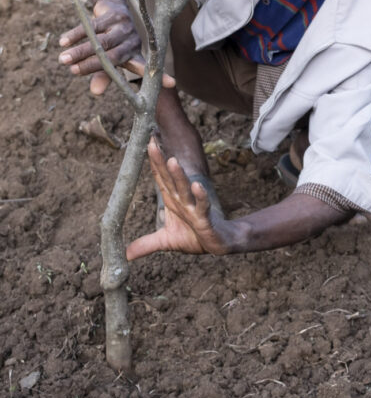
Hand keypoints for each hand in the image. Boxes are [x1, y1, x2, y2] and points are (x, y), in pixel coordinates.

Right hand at [58, 0, 174, 95]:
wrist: (110, 6)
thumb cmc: (111, 39)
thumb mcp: (107, 58)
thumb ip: (104, 76)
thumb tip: (96, 92)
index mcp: (135, 54)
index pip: (146, 67)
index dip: (159, 76)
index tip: (172, 84)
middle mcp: (133, 41)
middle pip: (112, 56)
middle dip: (91, 65)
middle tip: (72, 70)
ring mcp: (124, 26)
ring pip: (101, 41)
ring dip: (80, 50)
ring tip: (62, 59)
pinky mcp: (113, 14)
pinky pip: (92, 26)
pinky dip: (76, 34)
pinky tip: (63, 41)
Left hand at [126, 138, 232, 259]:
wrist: (219, 244)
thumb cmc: (195, 236)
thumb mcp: (166, 240)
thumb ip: (146, 244)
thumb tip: (125, 255)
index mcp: (172, 201)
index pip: (160, 179)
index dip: (152, 162)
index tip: (146, 143)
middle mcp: (181, 200)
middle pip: (169, 179)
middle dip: (160, 162)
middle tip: (152, 143)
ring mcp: (193, 208)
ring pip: (184, 189)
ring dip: (179, 175)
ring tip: (172, 160)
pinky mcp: (205, 219)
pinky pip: (202, 206)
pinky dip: (200, 196)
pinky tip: (196, 186)